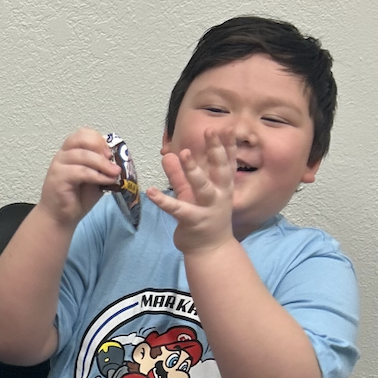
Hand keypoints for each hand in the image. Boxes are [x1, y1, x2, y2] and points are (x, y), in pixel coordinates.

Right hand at [37, 129, 121, 228]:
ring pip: (83, 155)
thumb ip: (102, 167)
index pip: (83, 133)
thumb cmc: (76, 198)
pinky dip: (97, 175)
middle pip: (81, 139)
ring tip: (115, 174)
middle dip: (100, 147)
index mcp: (71, 151)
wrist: (60, 217)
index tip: (110, 153)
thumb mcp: (95, 177)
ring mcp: (58, 165)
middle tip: (112, 160)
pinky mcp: (58, 178)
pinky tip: (107, 181)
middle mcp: (63, 155)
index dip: (99, 140)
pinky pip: (80, 171)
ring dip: (103, 164)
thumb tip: (118, 160)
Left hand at [146, 129, 235, 253]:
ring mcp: (208, 208)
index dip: (227, 145)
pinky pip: (177, 209)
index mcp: (222, 187)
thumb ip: (179, 174)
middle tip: (210, 131)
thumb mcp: (192, 193)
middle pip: (219, 170)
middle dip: (216, 150)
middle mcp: (220, 195)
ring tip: (182, 153)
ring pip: (202, 187)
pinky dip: (164, 200)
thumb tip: (169, 154)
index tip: (227, 128)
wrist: (210, 250)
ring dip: (193, 170)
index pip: (226, 162)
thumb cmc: (203, 217)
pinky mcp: (193, 221)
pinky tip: (151, 192)